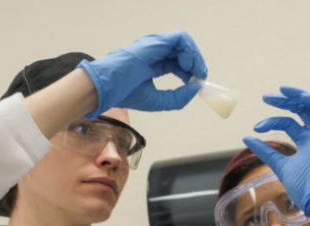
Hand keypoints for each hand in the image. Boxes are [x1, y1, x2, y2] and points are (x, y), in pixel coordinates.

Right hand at [77, 31, 207, 117]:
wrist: (109, 86)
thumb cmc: (126, 93)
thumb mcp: (158, 101)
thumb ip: (178, 97)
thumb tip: (196, 88)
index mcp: (154, 66)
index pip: (178, 65)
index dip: (190, 73)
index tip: (197, 84)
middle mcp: (156, 53)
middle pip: (183, 54)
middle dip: (196, 66)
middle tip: (200, 78)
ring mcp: (156, 46)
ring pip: (184, 44)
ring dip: (195, 58)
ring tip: (196, 72)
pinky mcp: (157, 42)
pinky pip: (180, 39)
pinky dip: (189, 51)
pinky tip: (188, 66)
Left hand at [242, 86, 309, 215]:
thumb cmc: (299, 184)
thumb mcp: (277, 163)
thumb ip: (264, 150)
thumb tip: (246, 138)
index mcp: (305, 142)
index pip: (288, 123)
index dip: (272, 121)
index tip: (257, 127)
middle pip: (301, 111)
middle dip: (285, 102)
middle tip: (266, 97)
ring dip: (300, 96)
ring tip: (282, 91)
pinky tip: (301, 97)